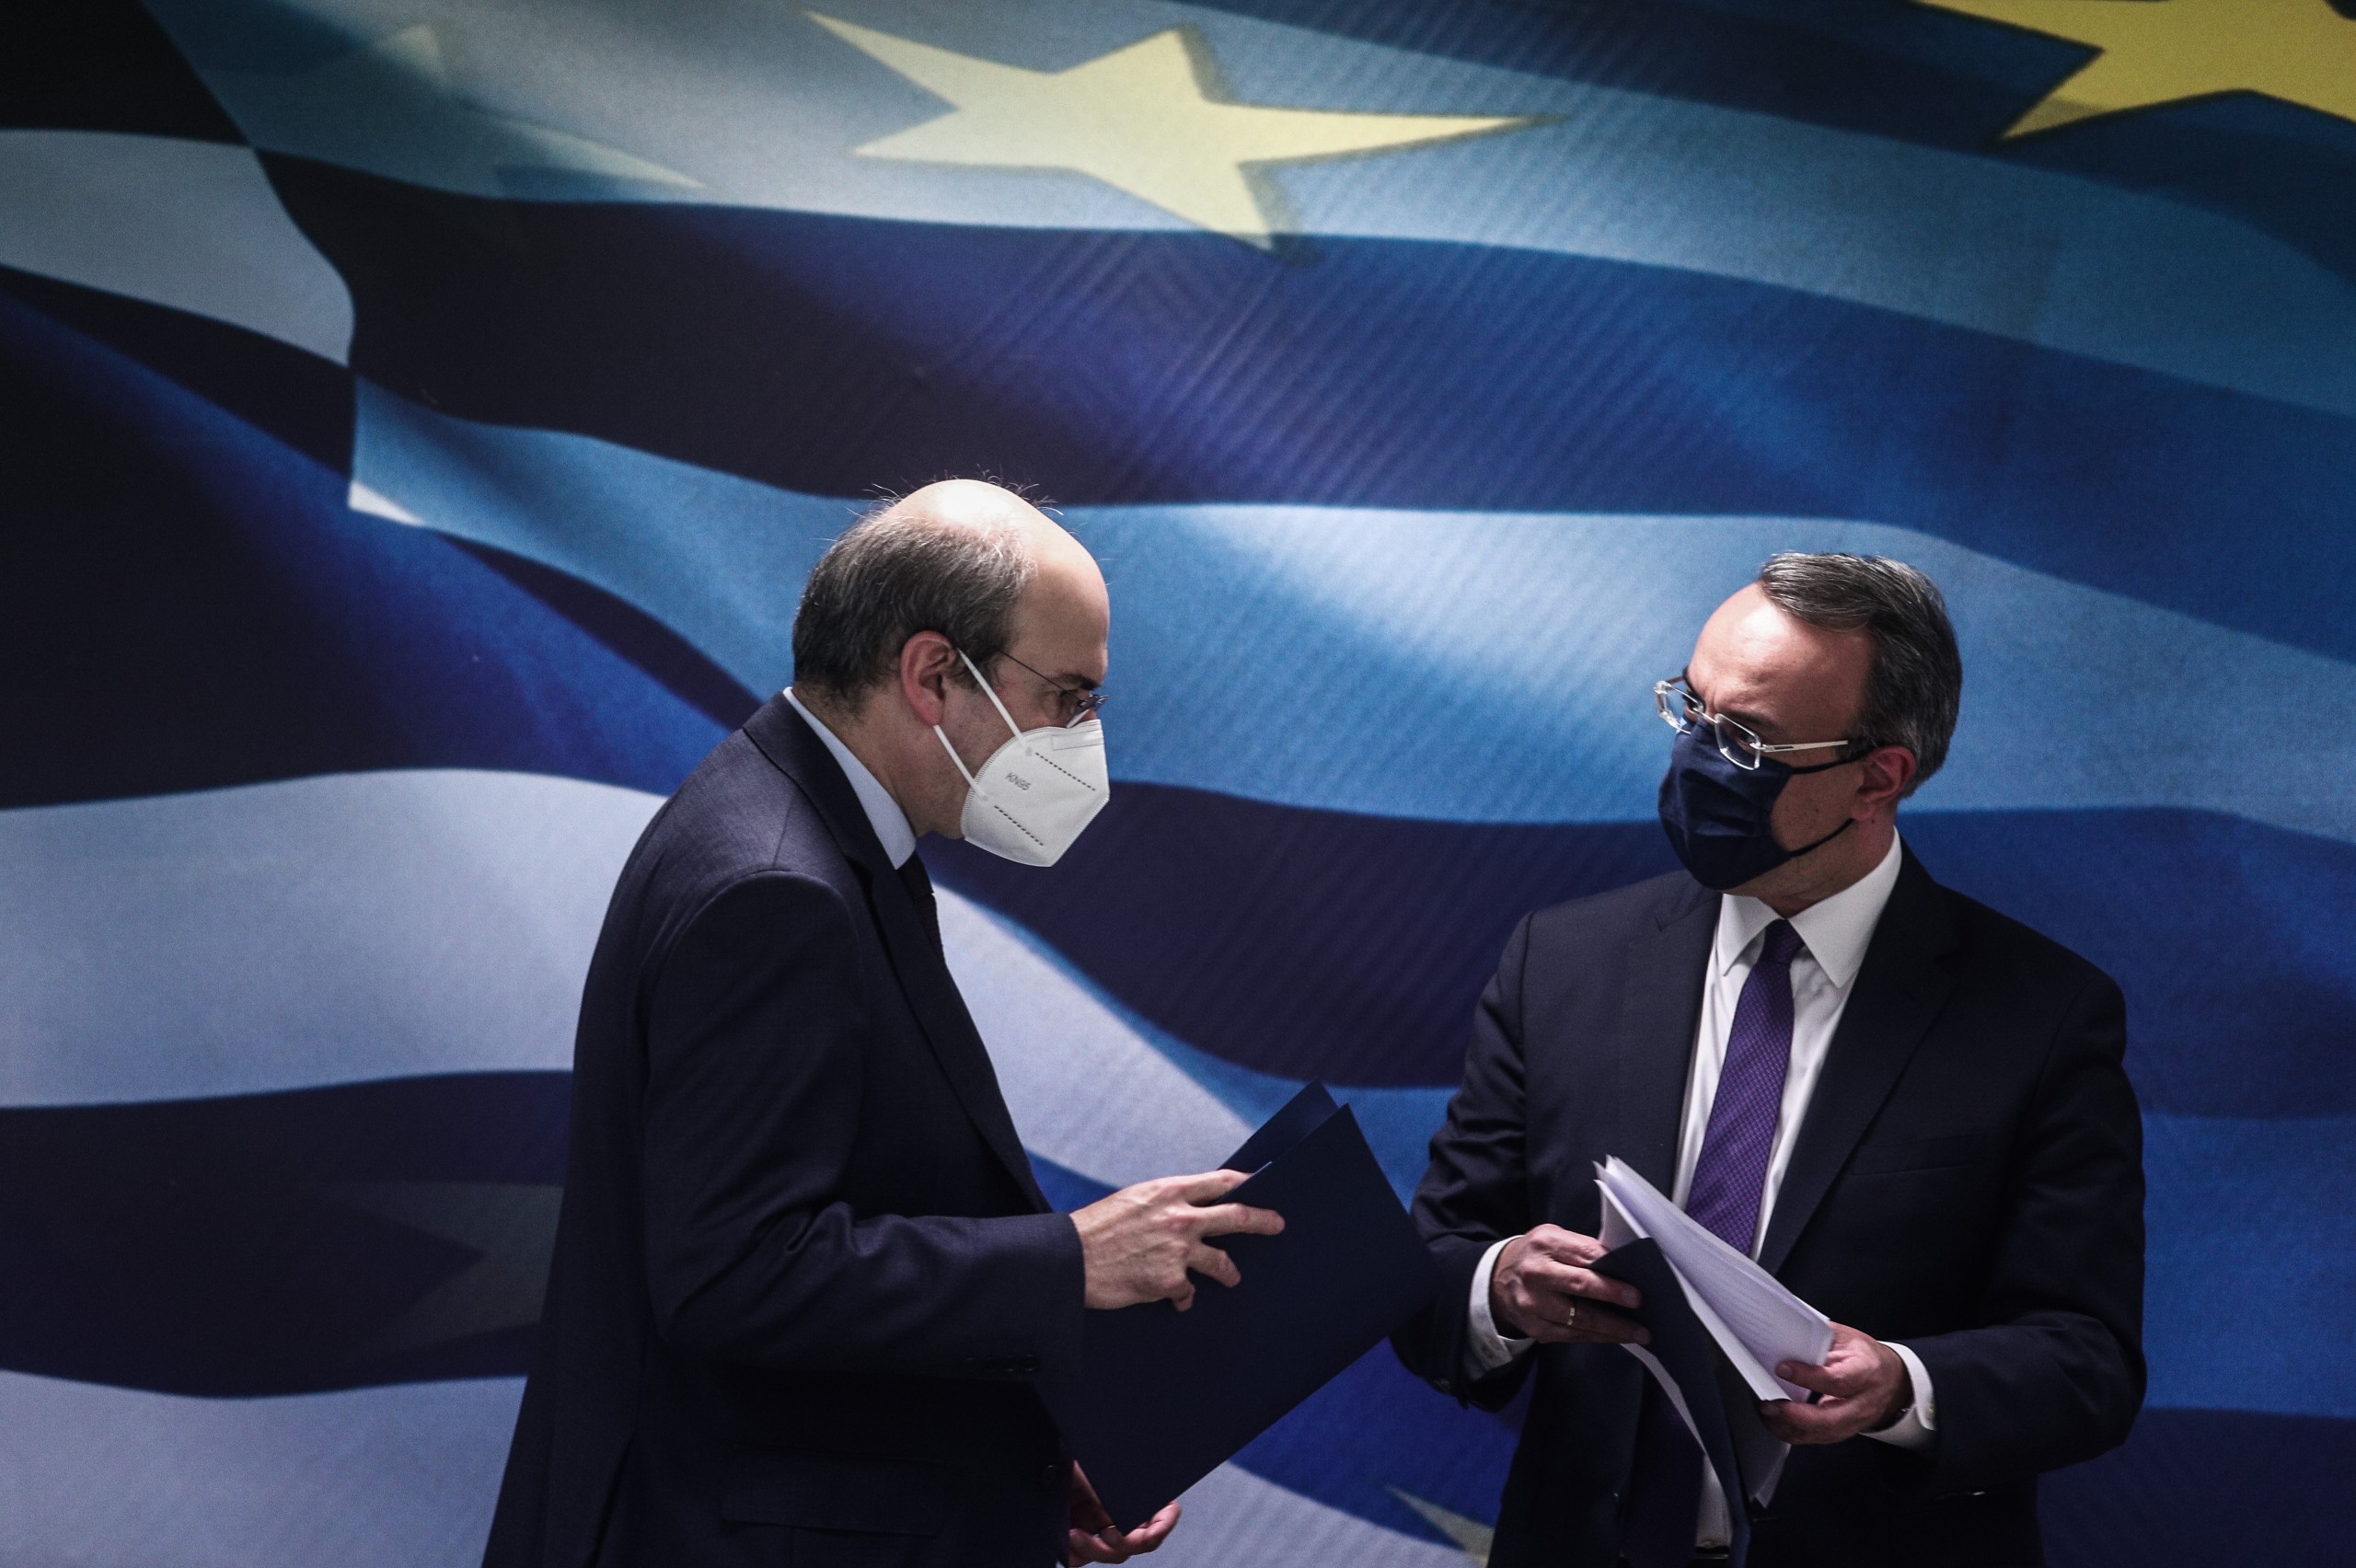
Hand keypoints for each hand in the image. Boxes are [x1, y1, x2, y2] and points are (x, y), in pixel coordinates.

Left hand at [1066, 1462, 1177, 1563]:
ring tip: (1075, 1536)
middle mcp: (1124, 1509)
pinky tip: (1067, 1546)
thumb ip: (1109, 1495)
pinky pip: (1085, 1556)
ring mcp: (1102, 1524)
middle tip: (1106, 1536)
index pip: (1165, 1512)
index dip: (1163, 1526)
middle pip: (1138, 1541)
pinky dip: (1077, 1555)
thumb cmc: (1071, 1451)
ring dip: (1094, 1550)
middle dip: (1122, 1543)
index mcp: (1137, 1490)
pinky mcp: (1082, 1534)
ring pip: (1112, 1552)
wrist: (1041, 1456)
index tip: (1149, 1534)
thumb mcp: (1094, 1468)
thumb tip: (1115, 1520)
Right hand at [1071, 1170, 1284, 1310]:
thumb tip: (1188, 1209)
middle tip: (1278, 1224)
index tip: (1258, 1185)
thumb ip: (1165, 1203)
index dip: (1244, 1182)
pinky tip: (1174, 1300)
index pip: (1220, 1182)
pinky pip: (1189, 1291)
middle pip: (1237, 1217)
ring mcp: (1179, 1251)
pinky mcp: (1171, 1281)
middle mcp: (1181, 1218)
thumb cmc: (1096, 1228)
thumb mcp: (1133, 1200)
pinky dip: (1182, 1296)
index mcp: (1169, 1191)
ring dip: (1229, 1272)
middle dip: (1263, 1220)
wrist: (1070, 1259)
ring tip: (1231, 1277)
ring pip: (1222, 1263)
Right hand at [1487, 1225, 1647, 1344]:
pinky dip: (1597, 1337)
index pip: (1585, 1254)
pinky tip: (1615, 1336)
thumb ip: (1582, 1249)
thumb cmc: (1536, 1256)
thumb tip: (1620, 1266)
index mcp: (1545, 1244)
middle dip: (1613, 1296)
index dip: (1611, 1270)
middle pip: (1581, 1286)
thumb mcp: (1554, 1239)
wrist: (1497, 1280)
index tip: (1635, 1282)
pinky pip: (1573, 1336)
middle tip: (1639, 1303)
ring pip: (1580, 1319)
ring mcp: (1534, 1304)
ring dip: (1613, 1327)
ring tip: (1639, 1332)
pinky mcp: (1536, 1328)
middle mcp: (1536, 1273)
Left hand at [1762, 1323, 1907, 1443]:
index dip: (1808, 1377)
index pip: (1837, 1380)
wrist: (1893, 1381)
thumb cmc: (1866, 1357)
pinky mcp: (1845, 1432)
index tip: (1782, 1368)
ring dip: (1790, 1427)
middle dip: (1795, 1415)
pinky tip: (1777, 1422)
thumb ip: (1819, 1339)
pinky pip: (1817, 1439)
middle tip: (1770, 1404)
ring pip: (1821, 1434)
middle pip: (1829, 1419)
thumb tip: (1787, 1338)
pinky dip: (1793, 1432)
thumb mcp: (1847, 1339)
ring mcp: (1855, 1422)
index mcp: (1866, 1372)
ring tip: (1768, 1414)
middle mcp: (1863, 1403)